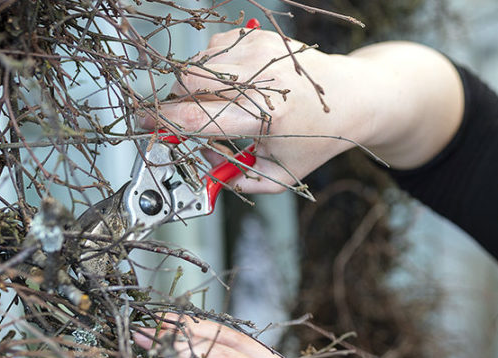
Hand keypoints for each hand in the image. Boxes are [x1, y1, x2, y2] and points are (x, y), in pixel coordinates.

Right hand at [140, 28, 463, 192]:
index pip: (198, 117)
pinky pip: (211, 50)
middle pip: (188, 82)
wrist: (352, 97)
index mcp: (267, 117)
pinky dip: (210, 69)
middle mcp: (263, 79)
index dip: (163, 123)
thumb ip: (233, 180)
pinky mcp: (257, 37)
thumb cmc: (315, 138)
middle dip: (176, 102)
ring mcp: (259, 52)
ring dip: (192, 86)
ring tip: (217, 105)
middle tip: (183, 118)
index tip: (144, 126)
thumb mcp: (279, 175)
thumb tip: (196, 170)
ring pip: (196, 64)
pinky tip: (231, 85)